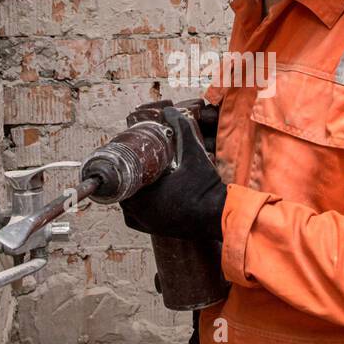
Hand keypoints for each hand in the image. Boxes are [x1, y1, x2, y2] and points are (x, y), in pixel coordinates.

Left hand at [120, 106, 225, 241]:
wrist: (221, 216)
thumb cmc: (206, 188)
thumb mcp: (193, 155)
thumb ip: (182, 130)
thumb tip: (170, 111)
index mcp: (145, 198)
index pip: (122, 182)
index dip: (124, 170)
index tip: (131, 161)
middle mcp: (143, 214)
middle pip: (123, 195)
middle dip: (129, 181)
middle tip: (138, 167)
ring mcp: (150, 225)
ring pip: (128, 210)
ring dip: (132, 197)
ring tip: (142, 181)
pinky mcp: (158, 231)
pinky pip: (136, 222)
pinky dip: (138, 212)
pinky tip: (148, 199)